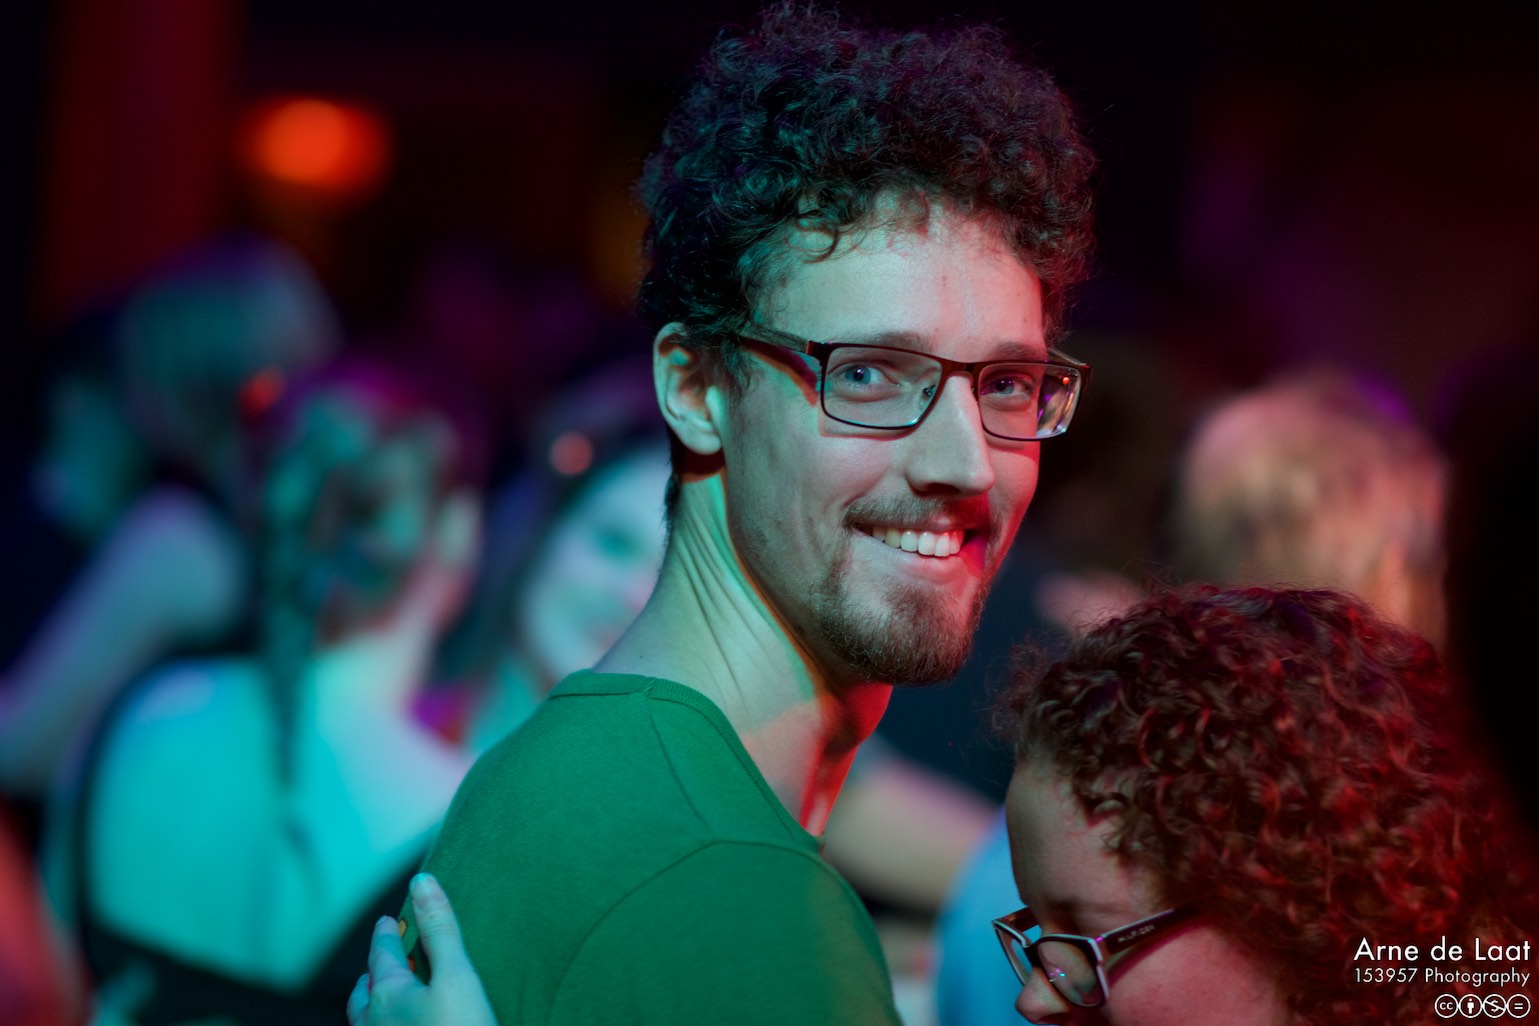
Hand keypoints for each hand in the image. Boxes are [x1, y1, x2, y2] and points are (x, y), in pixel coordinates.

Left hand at [347, 873, 496, 1025]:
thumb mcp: (456, 978)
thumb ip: (439, 932)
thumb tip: (422, 883)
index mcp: (387, 994)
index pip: (382, 954)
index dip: (385, 934)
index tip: (385, 921)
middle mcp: (373, 1022)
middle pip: (365, 990)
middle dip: (373, 973)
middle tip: (381, 961)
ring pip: (366, 1018)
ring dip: (373, 1003)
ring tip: (384, 998)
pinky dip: (384, 1023)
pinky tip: (400, 1025)